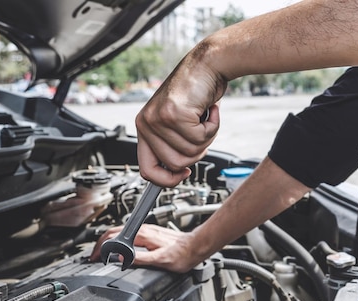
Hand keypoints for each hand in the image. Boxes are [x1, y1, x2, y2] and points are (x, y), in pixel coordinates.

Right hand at [89, 224, 202, 272]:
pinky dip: (118, 240)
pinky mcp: (150, 233)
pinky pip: (128, 234)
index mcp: (143, 235)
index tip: (95, 256)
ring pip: (121, 232)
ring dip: (108, 241)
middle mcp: (144, 229)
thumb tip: (122, 259)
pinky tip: (118, 248)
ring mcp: (147, 230)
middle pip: (114, 232)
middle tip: (94, 256)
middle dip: (100, 243)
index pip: (114, 236)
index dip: (101, 246)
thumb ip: (139, 259)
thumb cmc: (182, 254)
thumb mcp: (159, 261)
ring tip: (102, 253)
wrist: (195, 247)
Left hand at [135, 50, 223, 186]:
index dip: (166, 179)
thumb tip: (176, 170)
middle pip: (174, 164)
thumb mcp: (178, 122)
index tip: (183, 173)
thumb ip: (172, 144)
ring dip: (206, 137)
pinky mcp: (174, 114)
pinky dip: (213, 126)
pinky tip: (210, 110)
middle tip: (202, 131)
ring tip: (205, 117)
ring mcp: (159, 119)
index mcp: (144, 127)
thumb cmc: (197, 92)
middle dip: (196, 153)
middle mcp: (146, 123)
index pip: (146, 169)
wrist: (208, 64)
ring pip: (190, 153)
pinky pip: (200, 138)